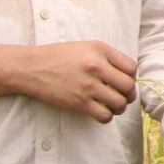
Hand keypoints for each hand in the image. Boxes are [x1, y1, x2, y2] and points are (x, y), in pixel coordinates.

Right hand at [0, 40, 138, 122]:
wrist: (31, 67)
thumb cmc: (59, 56)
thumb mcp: (86, 47)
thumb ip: (108, 56)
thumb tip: (129, 74)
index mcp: (100, 50)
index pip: (132, 67)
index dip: (132, 77)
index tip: (125, 81)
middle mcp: (96, 67)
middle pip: (129, 86)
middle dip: (129, 94)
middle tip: (122, 96)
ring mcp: (88, 86)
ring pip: (119, 103)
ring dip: (119, 107)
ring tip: (113, 105)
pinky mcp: (79, 102)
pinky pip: (104, 116)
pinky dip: (106, 116)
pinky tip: (101, 111)